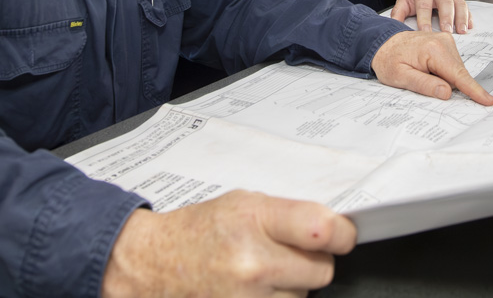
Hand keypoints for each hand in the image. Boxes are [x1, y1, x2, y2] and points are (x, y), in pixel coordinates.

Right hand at [102, 190, 355, 297]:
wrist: (149, 265)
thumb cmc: (197, 231)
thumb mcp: (242, 204)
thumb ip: (288, 215)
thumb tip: (334, 227)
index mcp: (254, 220)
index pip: (325, 229)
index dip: (343, 233)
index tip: (343, 235)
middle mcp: (252, 263)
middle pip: (321, 271)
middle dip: (310, 263)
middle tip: (284, 255)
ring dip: (290, 289)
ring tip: (259, 276)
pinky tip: (254, 292)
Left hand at [371, 30, 492, 105]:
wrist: (382, 42)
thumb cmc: (388, 59)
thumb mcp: (400, 77)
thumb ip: (425, 85)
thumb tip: (447, 93)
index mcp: (433, 50)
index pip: (458, 75)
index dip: (474, 90)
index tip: (488, 100)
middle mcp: (443, 41)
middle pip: (458, 75)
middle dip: (447, 85)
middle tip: (421, 81)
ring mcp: (446, 40)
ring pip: (455, 71)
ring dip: (444, 79)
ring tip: (421, 73)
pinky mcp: (445, 43)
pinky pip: (451, 65)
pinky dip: (443, 73)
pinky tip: (427, 70)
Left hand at [389, 0, 471, 33]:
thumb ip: (398, 13)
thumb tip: (393, 28)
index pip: (423, 6)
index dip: (425, 21)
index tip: (426, 33)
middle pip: (444, 3)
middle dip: (447, 18)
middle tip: (447, 32)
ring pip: (458, 3)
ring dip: (461, 17)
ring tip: (462, 31)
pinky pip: (465, 5)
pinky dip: (468, 16)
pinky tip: (469, 26)